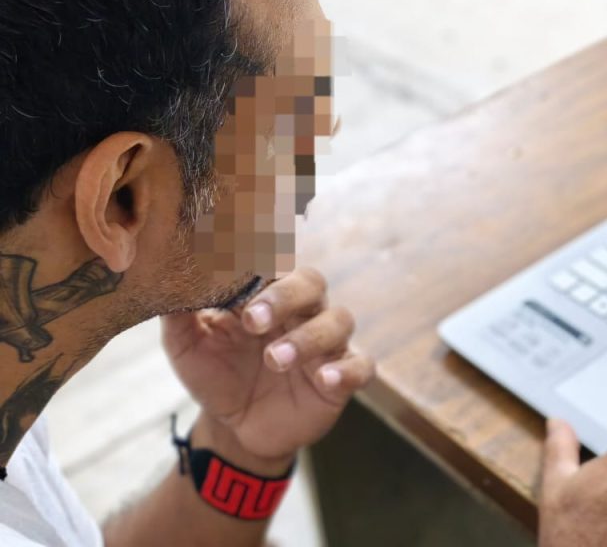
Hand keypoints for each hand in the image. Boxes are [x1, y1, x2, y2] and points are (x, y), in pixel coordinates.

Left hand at [162, 267, 374, 466]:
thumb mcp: (187, 347)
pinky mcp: (341, 378)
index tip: (235, 269)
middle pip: (311, 283)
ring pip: (337, 321)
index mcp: (267, 294)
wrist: (235, 429)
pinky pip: (361, 366)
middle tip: (253, 320)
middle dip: (285, 296)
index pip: (274, 262)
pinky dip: (348, 370)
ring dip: (308, 337)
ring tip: (274, 359)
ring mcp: (325, 344)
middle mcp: (301, 311)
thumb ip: (177, 314)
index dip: (261, 261)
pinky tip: (327, 378)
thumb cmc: (217, 375)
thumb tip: (161, 282)